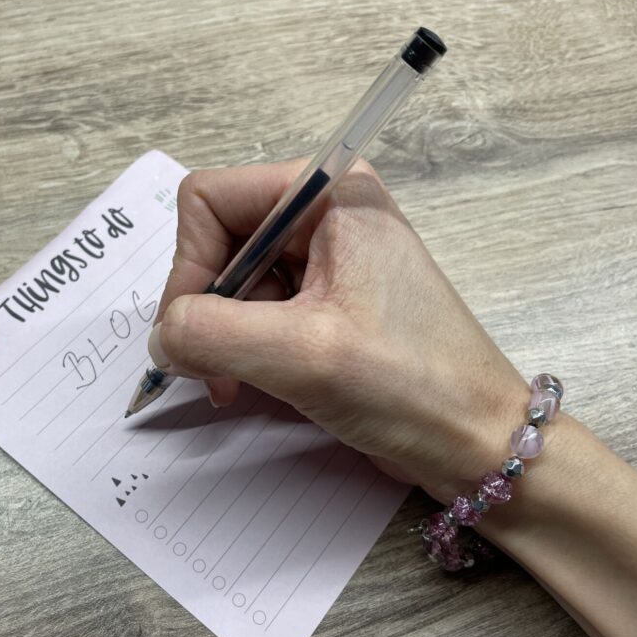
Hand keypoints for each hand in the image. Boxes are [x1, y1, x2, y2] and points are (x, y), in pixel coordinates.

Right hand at [151, 160, 528, 502]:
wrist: (476, 443)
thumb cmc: (410, 386)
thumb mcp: (302, 354)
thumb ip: (211, 333)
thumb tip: (160, 338)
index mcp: (329, 194)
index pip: (211, 200)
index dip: (189, 266)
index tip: (192, 331)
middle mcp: (325, 215)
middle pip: (219, 242)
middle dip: (206, 309)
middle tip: (209, 369)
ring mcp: (328, 260)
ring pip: (234, 282)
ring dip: (223, 337)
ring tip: (233, 386)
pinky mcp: (328, 303)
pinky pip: (259, 311)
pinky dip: (243, 349)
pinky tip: (250, 385)